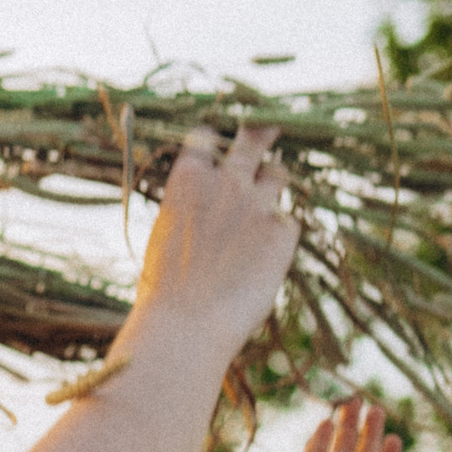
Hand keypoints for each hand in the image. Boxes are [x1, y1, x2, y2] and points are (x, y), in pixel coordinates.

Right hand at [133, 125, 301, 353]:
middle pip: (255, 136)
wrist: (186, 326)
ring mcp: (259, 203)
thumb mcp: (166, 234)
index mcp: (189, 177)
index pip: (207, 137)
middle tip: (272, 125)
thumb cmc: (164, 290)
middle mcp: (227, 180)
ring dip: (272, 187)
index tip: (218, 150)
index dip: (213, 143)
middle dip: (263, 129)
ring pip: (278, 175)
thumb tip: (210, 203)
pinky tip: (259, 264)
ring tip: (259, 217)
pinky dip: (278, 236)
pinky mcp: (284, 232)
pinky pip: (287, 222)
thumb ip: (193, 206)